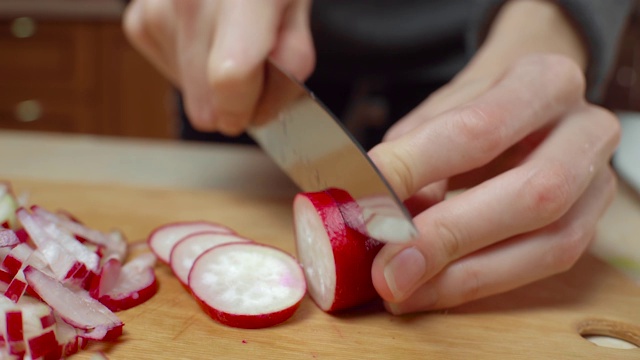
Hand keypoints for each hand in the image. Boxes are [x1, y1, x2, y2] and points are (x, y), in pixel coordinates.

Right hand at [123, 0, 314, 134]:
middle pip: (205, 93)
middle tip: (252, 74)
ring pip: (188, 89)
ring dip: (212, 83)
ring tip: (228, 43)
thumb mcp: (297, 14)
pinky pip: (171, 71)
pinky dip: (192, 68)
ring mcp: (159, 8)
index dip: (242, 108)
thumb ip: (290, 65)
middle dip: (232, 101)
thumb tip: (258, 108)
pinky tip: (206, 40)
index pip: (231, 75)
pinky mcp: (139, 20)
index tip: (249, 113)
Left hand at [367, 0, 620, 313]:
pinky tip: (432, 290)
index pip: (478, 130)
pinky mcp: (592, 224)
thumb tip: (369, 213)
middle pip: (534, 192)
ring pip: (551, 242)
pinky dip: (483, 283)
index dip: (417, 171)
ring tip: (403, 291)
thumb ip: (410, 161)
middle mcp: (586, 128)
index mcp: (544, 80)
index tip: (365, 206)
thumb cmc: (474, 110)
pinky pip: (546, 265)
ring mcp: (599, 181)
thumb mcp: (438, 117)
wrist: (528, 107)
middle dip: (451, 237)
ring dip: (467, 277)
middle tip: (388, 271)